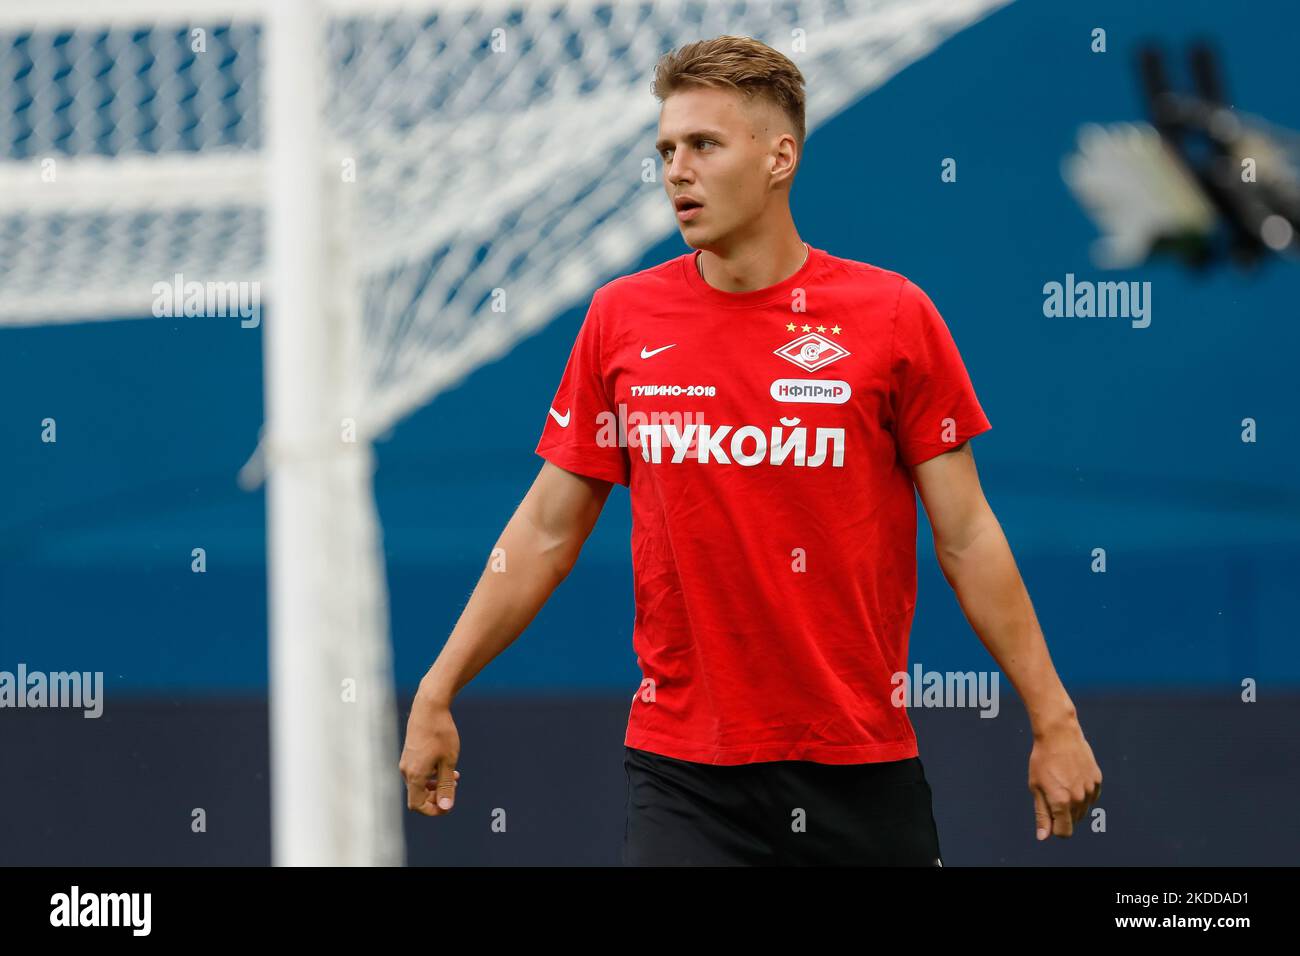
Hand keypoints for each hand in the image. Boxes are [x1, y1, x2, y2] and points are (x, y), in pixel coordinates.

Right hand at [399, 687, 461, 816]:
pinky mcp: (409, 753)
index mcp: (414, 775)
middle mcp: (406, 771)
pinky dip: (431, 774)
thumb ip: (446, 786)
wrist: (429, 707)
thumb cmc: (441, 734)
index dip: (433, 810)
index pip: (417, 805)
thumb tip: (446, 807)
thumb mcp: (448, 762)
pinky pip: (418, 772)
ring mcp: (406, 761)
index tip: (449, 804)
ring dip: (436, 784)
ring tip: (454, 776)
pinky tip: (445, 764)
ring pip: (419, 783)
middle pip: (418, 795)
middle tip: (455, 787)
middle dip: (437, 795)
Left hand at [1028, 713, 1101, 839]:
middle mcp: (1079, 799)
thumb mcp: (1036, 787)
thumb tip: (1043, 837)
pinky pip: (1091, 797)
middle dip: (1062, 814)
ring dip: (1073, 804)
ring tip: (1062, 783)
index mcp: (1062, 802)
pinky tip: (1072, 778)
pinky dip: (1083, 794)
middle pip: (1073, 821)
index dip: (1055, 828)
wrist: (1059, 735)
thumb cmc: (1042, 760)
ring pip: (1083, 810)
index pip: (1064, 832)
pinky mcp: (1097, 780)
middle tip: (1052, 792)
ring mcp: (1091, 789)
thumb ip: (1042, 814)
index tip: (1049, 816)